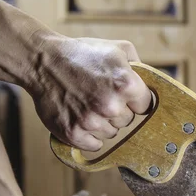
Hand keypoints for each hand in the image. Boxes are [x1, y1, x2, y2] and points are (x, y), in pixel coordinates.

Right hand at [28, 36, 151, 150]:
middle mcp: (110, 105)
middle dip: (118, 111)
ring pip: (111, 134)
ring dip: (103, 123)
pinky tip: (80, 118)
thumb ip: (140, 67)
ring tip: (87, 104)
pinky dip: (88, 136)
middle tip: (100, 96)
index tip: (124, 95)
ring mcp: (91, 121)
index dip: (134, 100)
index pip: (145, 106)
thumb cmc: (82, 54)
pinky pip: (94, 145)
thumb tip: (153, 86)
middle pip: (128, 121)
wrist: (41, 60)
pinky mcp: (73, 133)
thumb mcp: (118, 49)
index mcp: (126, 84)